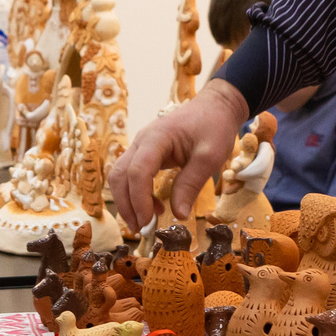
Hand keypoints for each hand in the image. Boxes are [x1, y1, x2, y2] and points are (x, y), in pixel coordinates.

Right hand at [110, 80, 248, 232]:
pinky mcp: (145, 153)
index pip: (137, 171)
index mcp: (156, 138)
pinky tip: (154, 207)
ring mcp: (140, 146)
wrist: (216, 106)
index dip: (139, 200)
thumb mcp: (210, 157)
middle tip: (142, 229)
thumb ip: (191, 184)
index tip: (149, 222)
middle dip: (127, 205)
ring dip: (127, 201)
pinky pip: (131, 175)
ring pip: (120, 176)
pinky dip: (136, 194)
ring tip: (146, 222)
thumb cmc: (215, 126)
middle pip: (119, 175)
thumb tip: (179, 215)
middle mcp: (141, 141)